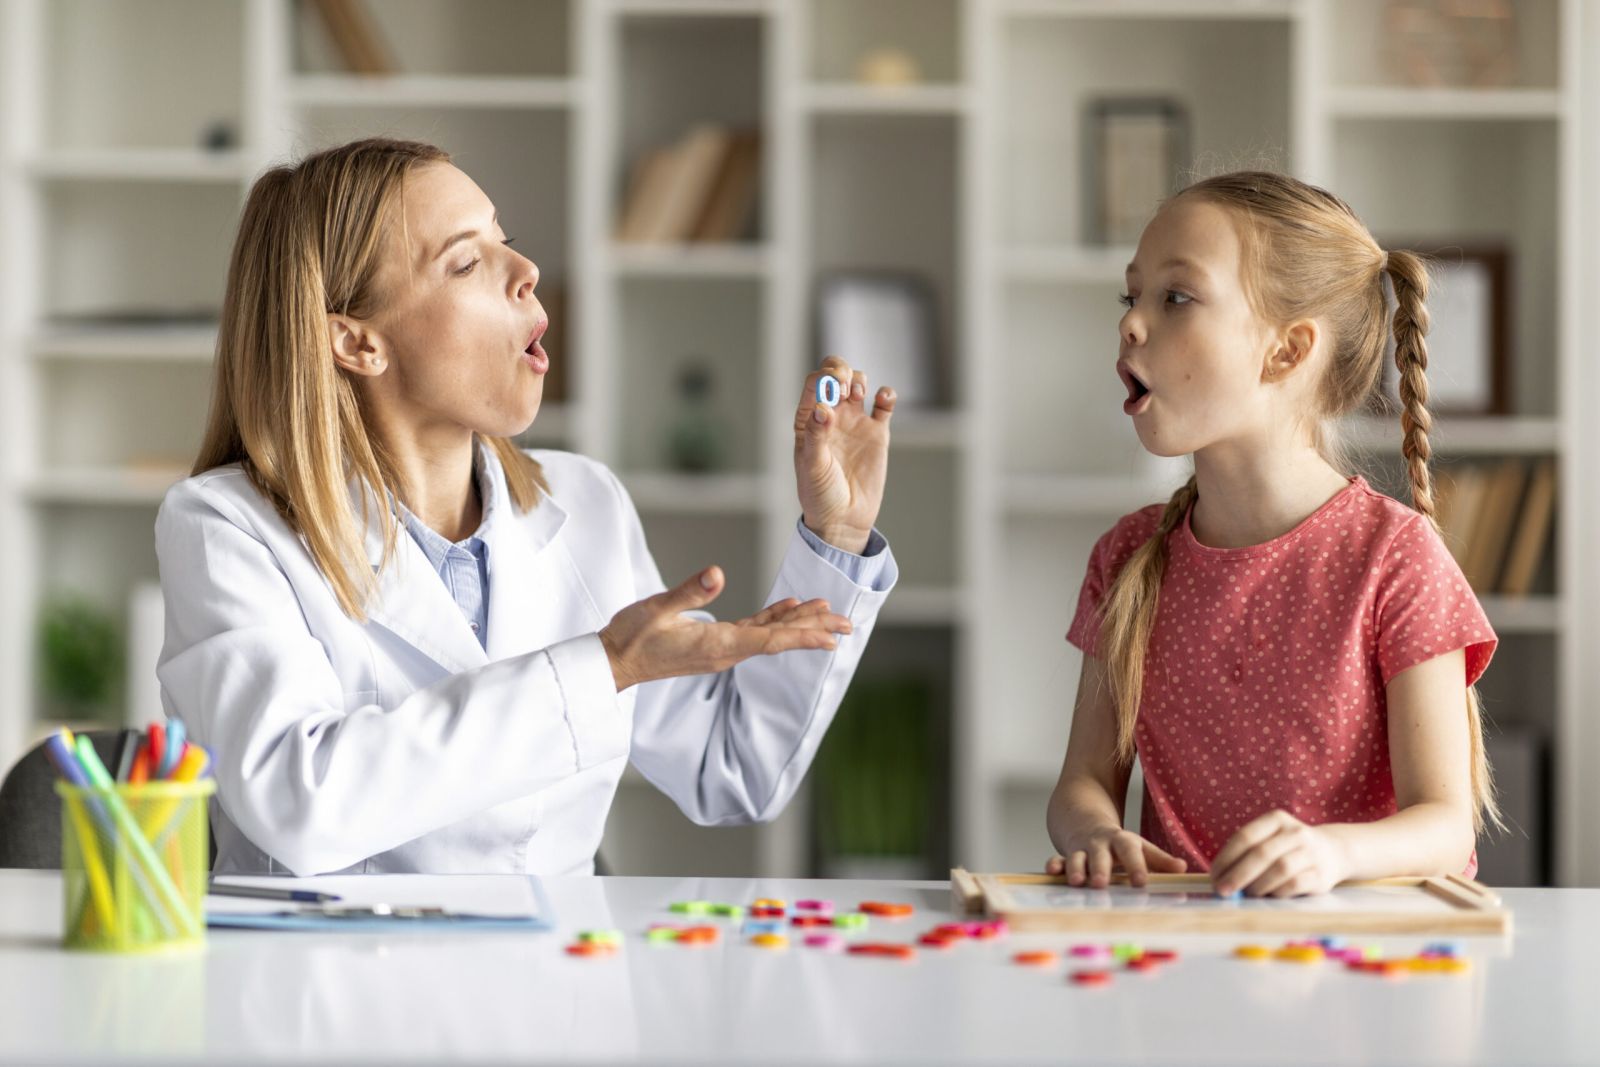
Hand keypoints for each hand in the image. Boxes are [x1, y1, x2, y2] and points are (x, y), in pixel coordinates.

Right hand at [598, 566, 851, 691]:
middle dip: (814, 630)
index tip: (831, 636)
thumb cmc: (631, 637)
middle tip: (848, 624)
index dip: (802, 636)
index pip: (769, 641)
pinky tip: (788, 609)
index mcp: (718, 645)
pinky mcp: (714, 644)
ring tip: (828, 612)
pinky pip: (753, 632)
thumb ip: (688, 591)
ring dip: (799, 624)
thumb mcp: (656, 609)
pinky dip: (774, 620)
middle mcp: (726, 652)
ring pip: (769, 635)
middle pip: (779, 640)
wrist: (612, 662)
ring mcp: (722, 649)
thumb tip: (718, 574)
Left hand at [795, 356, 894, 554]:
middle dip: (841, 370)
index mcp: (809, 420)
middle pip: (836, 375)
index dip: (824, 377)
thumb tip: (822, 409)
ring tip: (858, 395)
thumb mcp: (812, 467)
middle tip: (845, 386)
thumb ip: (816, 436)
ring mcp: (855, 422)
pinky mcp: (877, 433)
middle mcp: (832, 415)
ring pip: (858, 383)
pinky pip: (884, 404)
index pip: (815, 384)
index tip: (832, 388)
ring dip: (859, 379)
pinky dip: (886, 394)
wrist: (844, 519)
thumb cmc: (820, 494)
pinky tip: (884, 399)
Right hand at [1045, 826, 1187, 887]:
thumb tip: (1183, 869)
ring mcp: (1082, 849)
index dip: (1136, 865)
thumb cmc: (1118, 843)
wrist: (1083, 818)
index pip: (1131, 851)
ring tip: (1077, 882)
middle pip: (1101, 855)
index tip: (1141, 882)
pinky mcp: (1066, 854)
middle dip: (1100, 868)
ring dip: (1076, 868)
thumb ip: (1159, 860)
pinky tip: (1053, 872)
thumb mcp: (1138, 846)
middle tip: (1102, 883)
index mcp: (1122, 842)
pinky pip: (1059, 859)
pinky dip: (1055, 865)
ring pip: (1078, 857)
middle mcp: (1101, 844)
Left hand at [1210, 810, 1348, 897]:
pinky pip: (1294, 884)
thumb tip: (1221, 878)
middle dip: (1237, 874)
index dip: (1226, 857)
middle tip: (1223, 890)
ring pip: (1278, 869)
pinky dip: (1276, 892)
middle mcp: (1295, 832)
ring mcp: (1311, 852)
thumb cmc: (1289, 848)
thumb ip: (1248, 853)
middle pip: (1261, 853)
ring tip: (1247, 894)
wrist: (1334, 852)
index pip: (1245, 836)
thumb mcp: (1270, 839)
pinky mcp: (1321, 875)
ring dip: (1257, 885)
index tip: (1214, 875)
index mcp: (1276, 819)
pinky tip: (1269, 895)